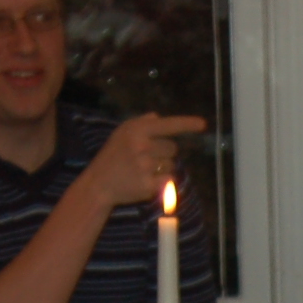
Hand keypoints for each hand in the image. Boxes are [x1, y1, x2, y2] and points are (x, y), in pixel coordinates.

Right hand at [84, 112, 206, 210]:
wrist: (99, 183)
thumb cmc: (113, 155)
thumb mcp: (121, 133)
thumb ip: (141, 123)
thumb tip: (158, 118)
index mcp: (137, 130)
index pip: (168, 125)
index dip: (187, 124)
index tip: (203, 124)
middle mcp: (142, 146)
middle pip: (173, 148)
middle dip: (165, 153)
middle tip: (146, 158)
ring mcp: (146, 166)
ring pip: (172, 165)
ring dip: (163, 168)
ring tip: (144, 170)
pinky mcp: (149, 185)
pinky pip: (169, 180)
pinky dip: (163, 182)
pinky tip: (147, 181)